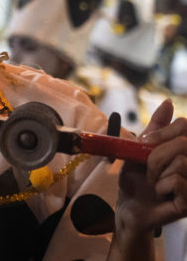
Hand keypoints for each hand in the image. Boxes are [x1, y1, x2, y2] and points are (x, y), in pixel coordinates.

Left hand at [117, 99, 186, 233]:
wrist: (129, 206)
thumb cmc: (136, 177)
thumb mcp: (141, 148)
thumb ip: (157, 127)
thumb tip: (168, 103)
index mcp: (186, 150)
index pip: (185, 125)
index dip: (163, 132)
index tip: (146, 144)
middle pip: (183, 143)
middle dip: (156, 155)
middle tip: (149, 169)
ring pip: (181, 162)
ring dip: (157, 172)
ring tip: (155, 182)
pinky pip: (178, 182)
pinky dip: (161, 187)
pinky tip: (161, 195)